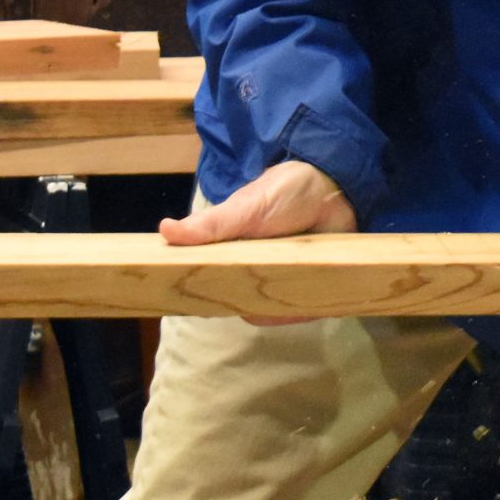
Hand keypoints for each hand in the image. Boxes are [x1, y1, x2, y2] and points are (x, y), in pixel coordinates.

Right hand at [159, 160, 356, 324]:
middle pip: (240, 303)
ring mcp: (281, 284)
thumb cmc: (282, 194)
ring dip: (275, 307)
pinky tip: (307, 302)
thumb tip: (165, 230)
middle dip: (244, 302)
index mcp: (229, 257)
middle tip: (252, 294)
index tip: (195, 304)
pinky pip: (301, 312)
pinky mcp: (310, 291)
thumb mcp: (244, 208)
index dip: (203, 296)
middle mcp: (252, 275)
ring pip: (270, 311)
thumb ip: (210, 225)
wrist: (334, 187)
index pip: (209, 287)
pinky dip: (302, 310)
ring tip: (284, 288)